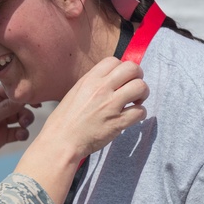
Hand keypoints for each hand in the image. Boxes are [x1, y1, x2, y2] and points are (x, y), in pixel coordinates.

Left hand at [0, 87, 34, 171]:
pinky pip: (18, 132)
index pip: (10, 90)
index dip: (23, 92)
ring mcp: (1, 122)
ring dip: (26, 121)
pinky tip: (20, 136)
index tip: (35, 97)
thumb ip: (5, 108)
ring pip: (21, 117)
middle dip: (26, 109)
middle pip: (18, 104)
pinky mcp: (3, 136)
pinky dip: (22, 133)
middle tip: (26, 117)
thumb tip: (23, 97)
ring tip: (23, 126)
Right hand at [16, 58, 147, 203]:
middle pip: (132, 68)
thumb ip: (92, 85)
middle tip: (132, 88)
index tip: (120, 80)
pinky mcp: (117, 122)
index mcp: (89, 80)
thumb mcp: (74, 93)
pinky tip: (132, 117)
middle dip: (137, 77)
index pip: (114, 61)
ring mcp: (110, 105)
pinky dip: (140, 114)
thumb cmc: (64, 121)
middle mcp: (101, 89)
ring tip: (135, 102)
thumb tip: (109, 80)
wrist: (60, 142)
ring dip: (142, 94)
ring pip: (140, 87)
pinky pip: (140, 111)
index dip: (121, 69)